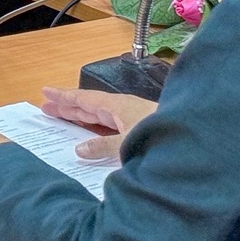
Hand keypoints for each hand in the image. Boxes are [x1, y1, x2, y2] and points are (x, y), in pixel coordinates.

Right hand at [39, 86, 157, 160]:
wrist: (193, 141)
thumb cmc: (160, 136)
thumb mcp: (126, 143)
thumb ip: (103, 147)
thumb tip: (79, 149)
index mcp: (117, 106)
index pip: (85, 99)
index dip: (64, 96)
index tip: (46, 91)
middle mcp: (123, 109)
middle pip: (89, 105)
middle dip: (68, 105)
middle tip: (46, 106)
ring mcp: (131, 118)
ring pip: (99, 115)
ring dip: (80, 116)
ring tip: (61, 116)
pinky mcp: (138, 129)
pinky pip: (109, 125)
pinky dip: (95, 128)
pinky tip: (92, 135)